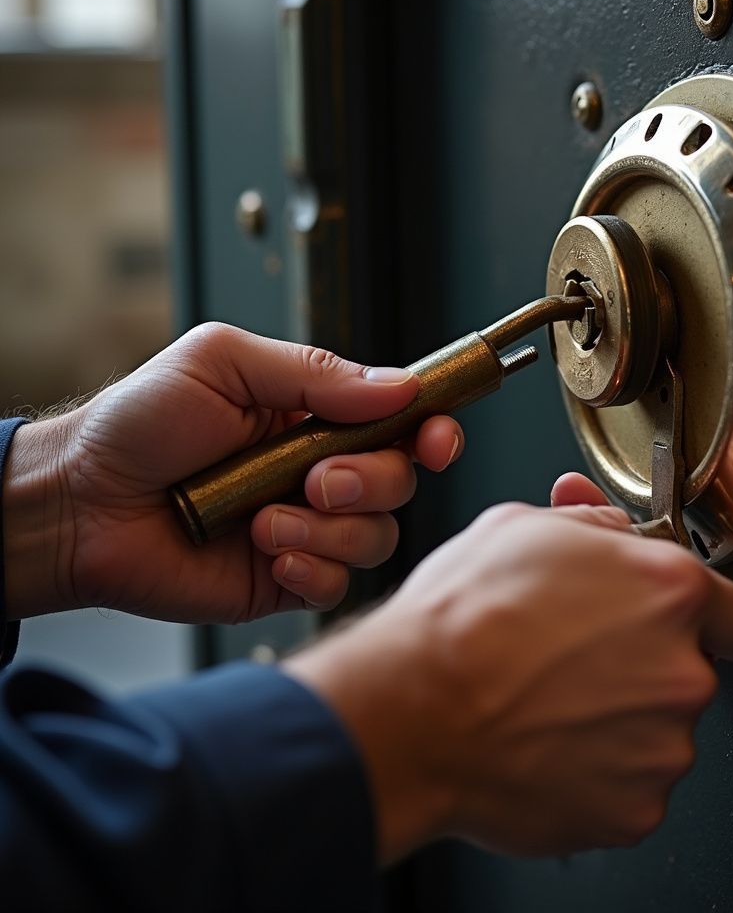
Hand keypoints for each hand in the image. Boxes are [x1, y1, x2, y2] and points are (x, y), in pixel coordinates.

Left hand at [3, 323, 461, 621]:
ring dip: (330, 527)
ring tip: (266, 518)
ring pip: (376, 536)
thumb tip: (399, 386)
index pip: (400, 421)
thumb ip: (315, 371)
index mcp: (315, 416)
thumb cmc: (140, 424)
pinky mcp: (283, 577)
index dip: (432, 428)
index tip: (438, 436)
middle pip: (401, 480)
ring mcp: (306, 526)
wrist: (79, 502)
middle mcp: (320, 471)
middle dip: (371, 479)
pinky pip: (336, 584)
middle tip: (315, 476)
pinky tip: (265, 549)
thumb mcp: (224, 364)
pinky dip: (311, 568)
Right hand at [284, 492, 732, 862]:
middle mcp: (683, 670)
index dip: (711, 622)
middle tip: (575, 661)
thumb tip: (608, 526)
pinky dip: (596, 774)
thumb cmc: (461, 620)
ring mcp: (662, 748)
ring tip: (546, 704)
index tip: (690, 632)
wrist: (413, 709)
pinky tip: (542, 745)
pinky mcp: (633, 809)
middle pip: (691, 673)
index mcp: (670, 591)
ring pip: (658, 734)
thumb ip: (589, 524)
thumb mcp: (522, 528)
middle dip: (646, 668)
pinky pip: (629, 787)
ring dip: (619, 722)